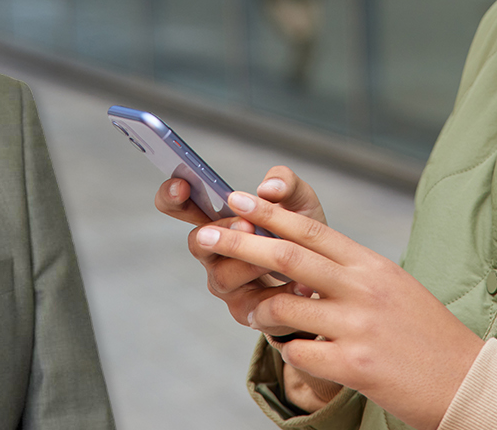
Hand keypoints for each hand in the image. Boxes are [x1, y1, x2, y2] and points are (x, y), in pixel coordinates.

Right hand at [154, 168, 342, 409]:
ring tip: (275, 258)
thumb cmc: (302, 232)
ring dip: (248, 265)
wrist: (325, 274)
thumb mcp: (300, 200)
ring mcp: (227, 284)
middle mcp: (214, 253)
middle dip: (221, 234)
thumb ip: (286, 183)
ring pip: (222, 277)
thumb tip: (268, 187)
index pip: (180, 206)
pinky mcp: (246, 313)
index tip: (182, 185)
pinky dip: (280, 294)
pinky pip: (254, 307)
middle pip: (197, 243)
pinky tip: (301, 286)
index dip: (172, 196)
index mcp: (219, 219)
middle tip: (246, 225)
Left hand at [193, 190, 482, 429]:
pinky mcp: (355, 364)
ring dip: (258, 308)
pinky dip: (289, 351)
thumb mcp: (394, 289)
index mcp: (372, 265)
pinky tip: (293, 352)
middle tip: (205, 237)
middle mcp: (364, 288)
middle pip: (288, 255)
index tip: (237, 200)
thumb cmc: (429, 336)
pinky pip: (300, 352)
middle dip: (241, 243)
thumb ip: (353, 274)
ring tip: (250, 311)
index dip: (270, 213)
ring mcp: (358, 325)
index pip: (312, 229)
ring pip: (284, 305)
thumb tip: (307, 261)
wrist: (467, 383)